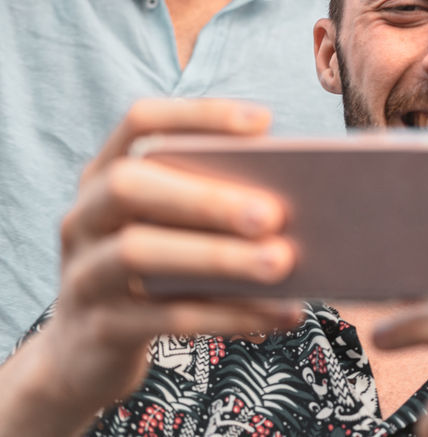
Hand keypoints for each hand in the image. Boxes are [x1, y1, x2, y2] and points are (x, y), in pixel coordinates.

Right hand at [12, 99, 299, 433]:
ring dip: (218, 256)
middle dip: (204, 196)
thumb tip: (299, 197)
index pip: (141, 123)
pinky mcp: (100, 328)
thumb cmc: (153, 273)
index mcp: (105, 175)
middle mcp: (85, 216)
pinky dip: (231, 314)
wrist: (85, 356)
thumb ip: (214, 202)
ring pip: (138, 253)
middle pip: (129, 186)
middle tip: (273, 214)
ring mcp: (83, 273)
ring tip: (282, 262)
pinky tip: (281, 314)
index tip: (263, 123)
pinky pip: (167, 317)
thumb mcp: (171, 229)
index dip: (198, 116)